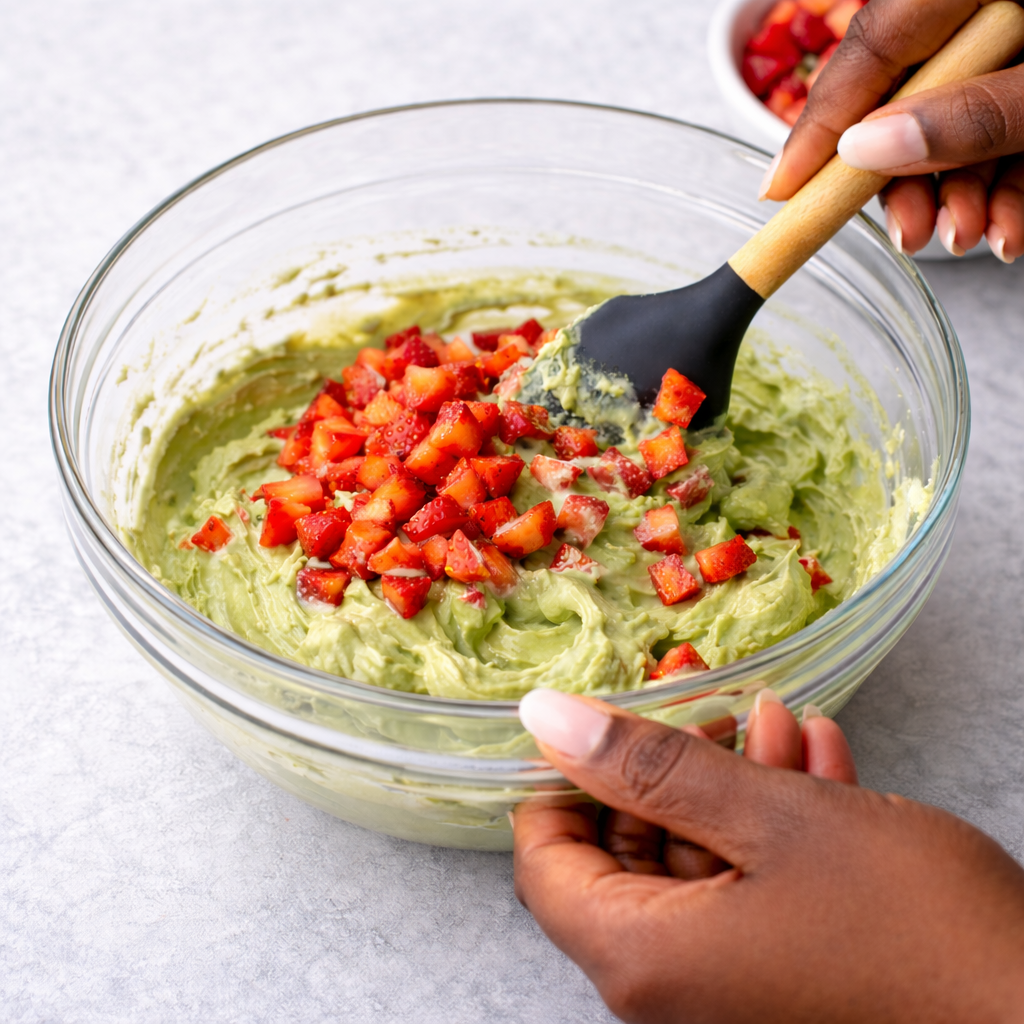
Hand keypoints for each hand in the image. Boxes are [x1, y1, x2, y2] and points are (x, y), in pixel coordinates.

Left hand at [512, 689, 1023, 1023]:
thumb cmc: (910, 924)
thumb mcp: (770, 819)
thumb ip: (647, 766)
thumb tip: (545, 716)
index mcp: (644, 957)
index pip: (545, 861)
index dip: (563, 780)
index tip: (605, 721)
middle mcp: (673, 984)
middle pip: (626, 852)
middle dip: (671, 769)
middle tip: (717, 711)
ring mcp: (731, 981)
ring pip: (700, 859)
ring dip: (735, 783)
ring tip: (783, 723)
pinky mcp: (783, 972)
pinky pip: (750, 888)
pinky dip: (774, 825)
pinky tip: (818, 761)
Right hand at [762, 0, 1023, 259]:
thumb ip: (974, 114)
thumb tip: (867, 149)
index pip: (874, 43)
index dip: (821, 123)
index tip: (782, 189)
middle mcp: (989, 6)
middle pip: (909, 88)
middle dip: (907, 175)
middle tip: (910, 233)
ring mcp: (1017, 41)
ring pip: (957, 116)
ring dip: (958, 191)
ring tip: (967, 236)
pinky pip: (1004, 122)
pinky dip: (1002, 181)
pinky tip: (1006, 224)